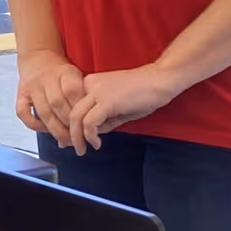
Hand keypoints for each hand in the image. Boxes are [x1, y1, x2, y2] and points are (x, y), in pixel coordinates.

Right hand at [14, 49, 85, 148]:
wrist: (38, 56)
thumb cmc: (62, 72)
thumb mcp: (78, 76)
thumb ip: (83, 96)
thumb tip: (88, 126)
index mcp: (65, 71)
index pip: (73, 92)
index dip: (79, 111)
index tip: (88, 126)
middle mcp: (47, 78)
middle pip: (58, 104)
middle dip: (69, 125)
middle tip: (78, 140)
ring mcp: (32, 86)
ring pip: (43, 111)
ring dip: (55, 130)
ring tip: (65, 141)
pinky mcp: (20, 93)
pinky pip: (23, 112)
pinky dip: (33, 124)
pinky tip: (45, 131)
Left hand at [65, 65, 183, 152]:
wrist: (161, 80)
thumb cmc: (143, 94)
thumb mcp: (117, 109)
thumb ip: (102, 120)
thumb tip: (89, 136)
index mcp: (88, 83)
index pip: (71, 106)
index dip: (70, 125)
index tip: (72, 139)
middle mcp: (88, 84)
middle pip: (69, 112)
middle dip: (70, 134)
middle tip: (75, 148)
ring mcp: (96, 91)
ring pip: (75, 118)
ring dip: (77, 138)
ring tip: (83, 150)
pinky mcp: (106, 101)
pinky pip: (89, 122)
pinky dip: (90, 136)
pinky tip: (97, 143)